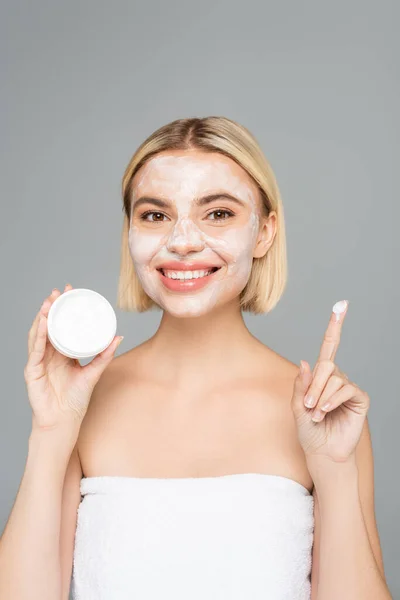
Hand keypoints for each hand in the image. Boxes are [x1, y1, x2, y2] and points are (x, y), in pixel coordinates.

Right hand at [24, 284, 123, 431]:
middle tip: (58, 291)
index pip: (60, 324)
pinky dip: (38, 335)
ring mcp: (38, 361)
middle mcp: (48, 354)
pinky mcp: (32, 371)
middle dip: (51, 307)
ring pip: (38, 333)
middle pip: (48, 325)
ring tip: (49, 302)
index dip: (63, 307)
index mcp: (61, 352)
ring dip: (43, 317)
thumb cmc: (75, 400)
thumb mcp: (93, 372)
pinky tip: (43, 323)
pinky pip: (35, 350)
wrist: (64, 421)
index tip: (69, 291)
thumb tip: (118, 337)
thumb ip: (105, 355)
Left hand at [291, 300, 369, 463]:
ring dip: (320, 397)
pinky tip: (326, 413)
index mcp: (320, 376)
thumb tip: (306, 361)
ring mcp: (349, 387)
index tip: (341, 304)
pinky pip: (345, 389)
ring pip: (333, 378)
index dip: (335, 325)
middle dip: (314, 386)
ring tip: (317, 414)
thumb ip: (300, 385)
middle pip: (326, 365)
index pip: (329, 346)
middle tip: (308, 406)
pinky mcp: (359, 398)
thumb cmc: (309, 430)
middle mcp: (336, 378)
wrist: (322, 452)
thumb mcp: (297, 406)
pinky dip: (331, 401)